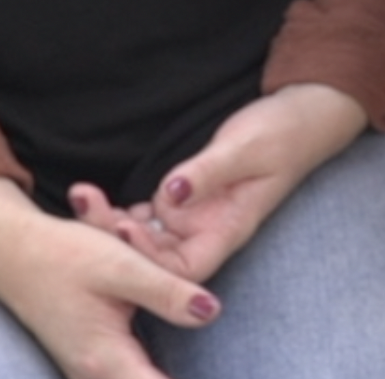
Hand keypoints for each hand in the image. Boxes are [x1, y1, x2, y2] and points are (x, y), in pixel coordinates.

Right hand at [0, 179, 215, 378]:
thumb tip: (211, 313)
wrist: (11, 253)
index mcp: (107, 359)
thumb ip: (167, 293)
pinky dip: (147, 367)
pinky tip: (160, 360)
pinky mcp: (92, 361)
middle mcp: (96, 375)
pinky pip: (128, 374)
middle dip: (175, 377)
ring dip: (158, 371)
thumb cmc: (64, 256)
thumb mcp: (122, 266)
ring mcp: (91, 372)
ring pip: (139, 378)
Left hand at [69, 84, 367, 284]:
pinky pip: (147, 214)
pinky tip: (98, 195)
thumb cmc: (281, 133)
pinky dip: (122, 209)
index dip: (152, 261)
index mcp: (229, 229)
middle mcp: (207, 230)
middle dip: (120, 240)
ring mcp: (194, 215)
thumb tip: (169, 194)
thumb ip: (206, 172)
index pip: (185, 270)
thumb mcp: (244, 148)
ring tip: (84, 199)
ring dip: (114, 223)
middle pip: (157, 257)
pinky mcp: (184, 198)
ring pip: (147, 235)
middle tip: (89, 208)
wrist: (299, 115)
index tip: (126, 229)